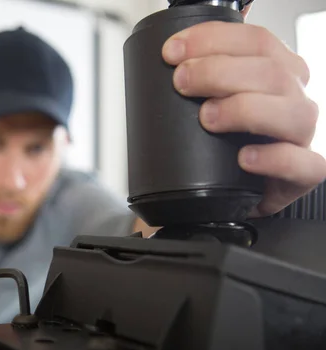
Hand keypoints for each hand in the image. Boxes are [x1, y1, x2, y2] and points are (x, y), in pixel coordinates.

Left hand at [162, 20, 325, 216]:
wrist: (240, 189)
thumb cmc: (225, 143)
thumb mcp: (214, 101)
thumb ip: (201, 79)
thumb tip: (164, 62)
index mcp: (277, 70)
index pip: (255, 40)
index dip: (212, 40)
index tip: (172, 51)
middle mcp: (293, 97)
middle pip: (270, 71)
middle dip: (218, 72)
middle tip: (181, 82)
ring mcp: (302, 135)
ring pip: (292, 112)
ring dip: (243, 110)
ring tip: (206, 119)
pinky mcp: (305, 172)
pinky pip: (303, 164)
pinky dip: (273, 158)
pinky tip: (244, 158)